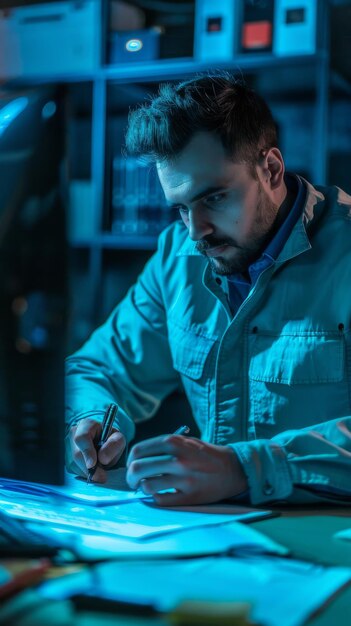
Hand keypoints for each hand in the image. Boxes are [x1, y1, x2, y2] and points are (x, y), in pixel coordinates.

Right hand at [65, 418, 125, 482]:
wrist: (104, 445)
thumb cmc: (110, 440)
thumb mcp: (118, 439)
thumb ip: (113, 445)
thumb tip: (102, 458)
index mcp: (86, 425)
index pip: (82, 437)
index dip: (87, 452)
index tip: (93, 464)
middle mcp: (73, 434)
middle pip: (76, 454)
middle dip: (89, 468)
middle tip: (102, 477)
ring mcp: (68, 446)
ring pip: (74, 464)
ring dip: (88, 472)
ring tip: (100, 470)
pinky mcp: (67, 459)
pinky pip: (74, 470)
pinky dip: (85, 474)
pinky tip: (93, 471)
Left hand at [126, 434, 247, 505]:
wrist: (232, 468)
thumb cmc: (204, 454)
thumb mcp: (184, 441)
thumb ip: (162, 446)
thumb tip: (137, 458)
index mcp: (174, 442)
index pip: (138, 450)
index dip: (130, 460)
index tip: (132, 465)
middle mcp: (177, 459)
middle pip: (138, 468)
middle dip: (131, 476)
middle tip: (134, 480)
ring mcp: (184, 479)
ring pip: (147, 485)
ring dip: (143, 488)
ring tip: (148, 487)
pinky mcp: (190, 496)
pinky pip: (161, 500)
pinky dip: (156, 497)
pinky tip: (161, 494)